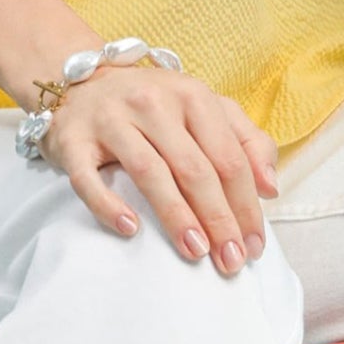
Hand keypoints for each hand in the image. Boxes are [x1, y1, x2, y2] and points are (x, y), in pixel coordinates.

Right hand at [39, 63, 281, 274]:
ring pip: (149, 171)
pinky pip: (88, 177)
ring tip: (195, 251)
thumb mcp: (205, 109)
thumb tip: (270, 187)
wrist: (81, 82)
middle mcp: (151, 102)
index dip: (246, 205)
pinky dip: (108, 204)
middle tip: (231, 261)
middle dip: (218, 219)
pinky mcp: (73, 139)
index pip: (228, 157)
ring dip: (176, 215)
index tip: (254, 247)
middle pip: (194, 167)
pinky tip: (130, 228)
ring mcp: (110, 118)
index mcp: (190, 94)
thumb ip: (246, 141)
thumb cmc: (154, 106)